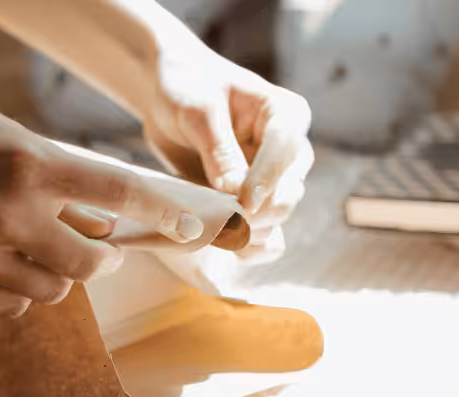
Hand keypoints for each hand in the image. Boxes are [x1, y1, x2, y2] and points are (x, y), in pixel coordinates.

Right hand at [0, 83, 203, 316]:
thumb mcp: (6, 134)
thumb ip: (54, 176)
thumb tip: (98, 218)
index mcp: (29, 164)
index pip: (116, 194)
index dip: (160, 211)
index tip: (188, 225)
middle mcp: (10, 213)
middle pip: (90, 263)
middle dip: (104, 259)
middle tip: (100, 249)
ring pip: (52, 290)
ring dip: (58, 274)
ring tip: (38, 250)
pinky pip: (10, 305)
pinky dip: (18, 290)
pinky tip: (5, 265)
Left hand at [143, 46, 313, 262]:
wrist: (170, 96)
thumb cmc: (187, 88)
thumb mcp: (199, 110)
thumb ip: (218, 149)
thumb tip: (235, 193)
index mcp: (287, 116)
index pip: (287, 153)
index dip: (266, 181)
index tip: (243, 204)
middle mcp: (289, 150)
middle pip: (289, 192)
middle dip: (259, 213)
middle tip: (224, 223)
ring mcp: (271, 178)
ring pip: (275, 217)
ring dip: (248, 231)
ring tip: (216, 235)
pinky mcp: (250, 199)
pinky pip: (260, 230)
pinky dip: (244, 242)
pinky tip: (224, 247)